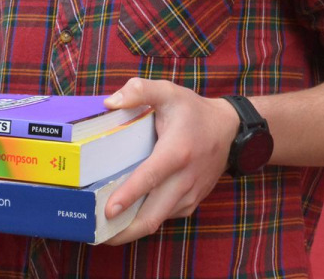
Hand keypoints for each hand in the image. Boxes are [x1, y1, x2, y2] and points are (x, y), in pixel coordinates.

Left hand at [101, 78, 239, 244]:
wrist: (229, 130)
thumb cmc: (193, 111)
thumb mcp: (169, 91)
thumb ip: (140, 90)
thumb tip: (110, 102)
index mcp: (176, 152)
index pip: (150, 178)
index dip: (128, 196)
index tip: (108, 211)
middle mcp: (184, 179)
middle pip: (152, 216)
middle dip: (122, 231)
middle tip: (94, 234)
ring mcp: (189, 195)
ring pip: (156, 221)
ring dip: (130, 229)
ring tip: (102, 231)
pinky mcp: (190, 203)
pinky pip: (164, 217)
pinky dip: (144, 220)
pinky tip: (125, 217)